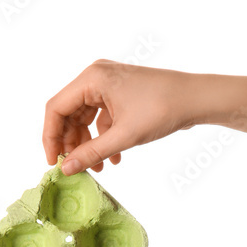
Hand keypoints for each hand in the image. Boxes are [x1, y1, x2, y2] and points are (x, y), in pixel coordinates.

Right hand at [43, 60, 202, 174]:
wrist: (196, 98)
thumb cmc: (163, 108)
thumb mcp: (124, 136)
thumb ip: (91, 153)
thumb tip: (66, 169)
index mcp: (92, 78)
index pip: (56, 108)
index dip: (50, 138)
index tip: (54, 163)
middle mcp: (96, 77)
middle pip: (68, 114)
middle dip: (71, 144)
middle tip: (74, 168)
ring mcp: (108, 85)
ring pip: (83, 119)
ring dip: (87, 145)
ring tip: (96, 168)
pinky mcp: (119, 95)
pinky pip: (100, 119)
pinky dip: (102, 139)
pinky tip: (113, 159)